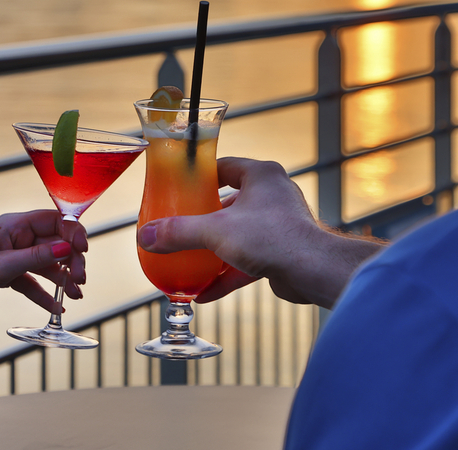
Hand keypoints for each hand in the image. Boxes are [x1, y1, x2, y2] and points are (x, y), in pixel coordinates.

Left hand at [0, 210, 87, 323]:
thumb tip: (68, 248)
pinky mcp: (9, 273)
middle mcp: (16, 236)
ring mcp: (13, 255)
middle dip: (70, 261)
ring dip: (62, 278)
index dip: (72, 233)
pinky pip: (34, 280)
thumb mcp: (1, 267)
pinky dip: (45, 292)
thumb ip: (36, 257)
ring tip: (75, 296)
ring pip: (47, 263)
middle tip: (80, 281)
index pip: (54, 220)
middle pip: (55, 243)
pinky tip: (57, 307)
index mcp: (13, 224)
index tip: (84, 251)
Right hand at [137, 157, 384, 307]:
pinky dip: (226, 273)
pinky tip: (203, 292)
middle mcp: (273, 195)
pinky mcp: (282, 252)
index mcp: (261, 175)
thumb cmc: (271, 238)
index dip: (201, 176)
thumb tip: (144, 237)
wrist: (313, 271)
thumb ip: (178, 233)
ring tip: (188, 261)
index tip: (179, 188)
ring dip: (213, 250)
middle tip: (180, 227)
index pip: (224, 166)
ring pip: (238, 234)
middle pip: (229, 202)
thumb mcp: (215, 231)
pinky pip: (248, 259)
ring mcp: (279, 224)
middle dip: (204, 219)